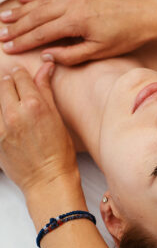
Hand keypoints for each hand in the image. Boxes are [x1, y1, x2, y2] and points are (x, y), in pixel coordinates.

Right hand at [0, 0, 156, 64]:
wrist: (150, 11)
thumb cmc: (129, 34)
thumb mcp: (102, 51)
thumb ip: (72, 55)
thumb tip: (47, 55)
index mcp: (76, 21)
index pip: (42, 33)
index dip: (23, 41)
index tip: (8, 47)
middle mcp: (73, 4)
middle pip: (37, 17)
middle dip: (17, 27)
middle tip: (1, 34)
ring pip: (43, 3)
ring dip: (23, 11)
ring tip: (5, 16)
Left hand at [0, 63, 78, 197]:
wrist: (48, 180)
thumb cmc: (59, 151)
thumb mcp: (57, 117)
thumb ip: (46, 90)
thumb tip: (46, 67)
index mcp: (35, 105)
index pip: (20, 77)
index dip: (22, 74)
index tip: (23, 76)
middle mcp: (15, 113)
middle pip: (3, 84)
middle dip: (9, 82)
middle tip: (16, 87)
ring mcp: (1, 127)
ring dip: (2, 97)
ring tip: (11, 104)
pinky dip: (0, 113)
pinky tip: (8, 118)